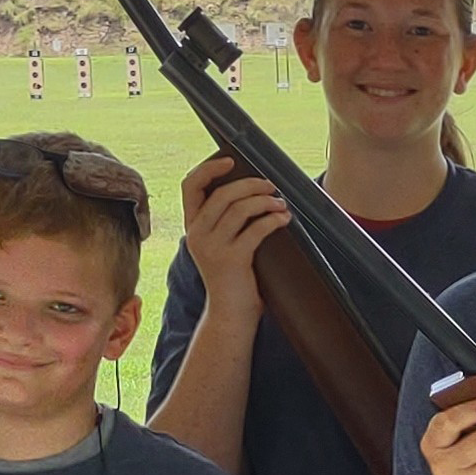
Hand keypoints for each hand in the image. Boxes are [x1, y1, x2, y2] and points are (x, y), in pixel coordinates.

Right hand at [180, 152, 291, 322]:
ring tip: (280, 203)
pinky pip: (255, 229)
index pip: (190, 186)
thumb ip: (225, 221)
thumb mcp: (221, 245)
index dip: (209, 168)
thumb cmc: (232, 278)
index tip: (230, 159)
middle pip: (221, 193)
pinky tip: (284, 218)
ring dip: (265, 201)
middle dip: (250, 184)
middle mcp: (197, 234)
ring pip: (238, 208)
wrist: (230, 314)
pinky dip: (273, 219)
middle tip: (271, 186)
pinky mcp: (232, 259)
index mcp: (193, 227)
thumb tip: (252, 189)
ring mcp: (213, 247)